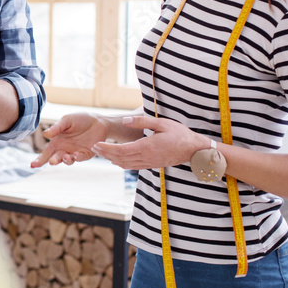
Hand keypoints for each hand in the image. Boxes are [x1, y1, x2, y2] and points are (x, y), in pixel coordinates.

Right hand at [31, 113, 110, 167]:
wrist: (98, 121)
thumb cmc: (80, 119)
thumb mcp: (67, 120)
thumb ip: (57, 127)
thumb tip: (45, 134)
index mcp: (57, 142)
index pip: (46, 153)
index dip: (39, 159)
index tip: (33, 165)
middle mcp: (64, 149)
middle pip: (56, 158)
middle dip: (53, 161)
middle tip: (52, 161)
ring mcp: (75, 153)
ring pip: (68, 160)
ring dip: (66, 160)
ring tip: (66, 157)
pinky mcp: (86, 154)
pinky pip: (80, 158)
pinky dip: (78, 157)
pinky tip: (76, 154)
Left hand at [92, 115, 208, 169]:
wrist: (194, 150)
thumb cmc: (179, 134)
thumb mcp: (161, 123)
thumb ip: (141, 121)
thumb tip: (125, 120)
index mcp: (147, 147)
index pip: (121, 150)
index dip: (107, 148)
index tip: (96, 144)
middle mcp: (146, 157)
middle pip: (120, 159)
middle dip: (105, 154)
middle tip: (93, 148)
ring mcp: (149, 163)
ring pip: (125, 164)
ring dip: (112, 159)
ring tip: (101, 153)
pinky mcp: (151, 165)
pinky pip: (133, 166)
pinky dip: (122, 163)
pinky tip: (116, 160)